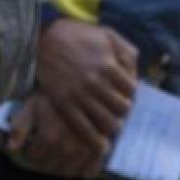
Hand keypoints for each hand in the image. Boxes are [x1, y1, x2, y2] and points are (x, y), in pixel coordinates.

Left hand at [6, 90, 110, 179]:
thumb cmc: (54, 96)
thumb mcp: (33, 107)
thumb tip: (11, 148)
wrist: (84, 86)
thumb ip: (20, 127)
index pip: (34, 157)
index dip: (31, 151)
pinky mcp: (100, 149)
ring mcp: (84, 150)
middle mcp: (67, 147)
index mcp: (49, 137)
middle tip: (46, 152)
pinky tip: (77, 163)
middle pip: (50, 167)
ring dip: (61, 168)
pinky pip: (90, 172)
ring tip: (59, 157)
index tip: (33, 145)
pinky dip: (83, 171)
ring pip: (68, 172)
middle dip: (45, 161)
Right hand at [30, 18, 137, 176]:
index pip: (131, 90)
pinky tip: (101, 146)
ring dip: (112, 126)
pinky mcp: (64, 103)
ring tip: (111, 124)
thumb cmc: (77, 35)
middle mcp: (95, 82)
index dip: (131, 92)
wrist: (43, 38)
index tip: (125, 93)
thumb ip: (126, 50)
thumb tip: (136, 70)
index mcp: (108, 66)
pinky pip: (83, 128)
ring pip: (106, 122)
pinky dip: (95, 140)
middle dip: (123, 110)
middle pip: (122, 108)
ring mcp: (79, 95)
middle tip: (118, 110)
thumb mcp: (107, 34)